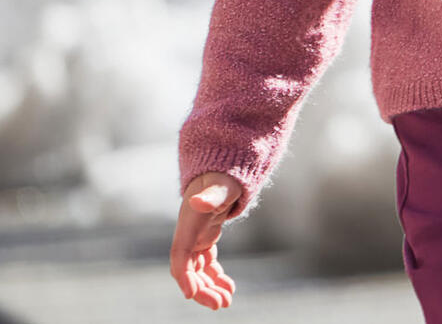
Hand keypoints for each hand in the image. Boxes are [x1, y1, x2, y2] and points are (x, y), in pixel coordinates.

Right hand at [170, 172, 242, 308]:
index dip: (183, 276)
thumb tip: (199, 202)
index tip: (190, 294)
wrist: (224, 170)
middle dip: (202, 290)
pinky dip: (216, 277)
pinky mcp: (206, 240)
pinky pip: (208, 266)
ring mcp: (196, 239)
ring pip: (198, 272)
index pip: (179, 257)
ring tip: (227, 300)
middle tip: (221, 304)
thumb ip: (211, 195)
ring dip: (210, 288)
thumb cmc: (222, 177)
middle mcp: (189, 235)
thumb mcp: (221, 185)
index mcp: (188, 224)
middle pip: (189, 270)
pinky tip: (229, 287)